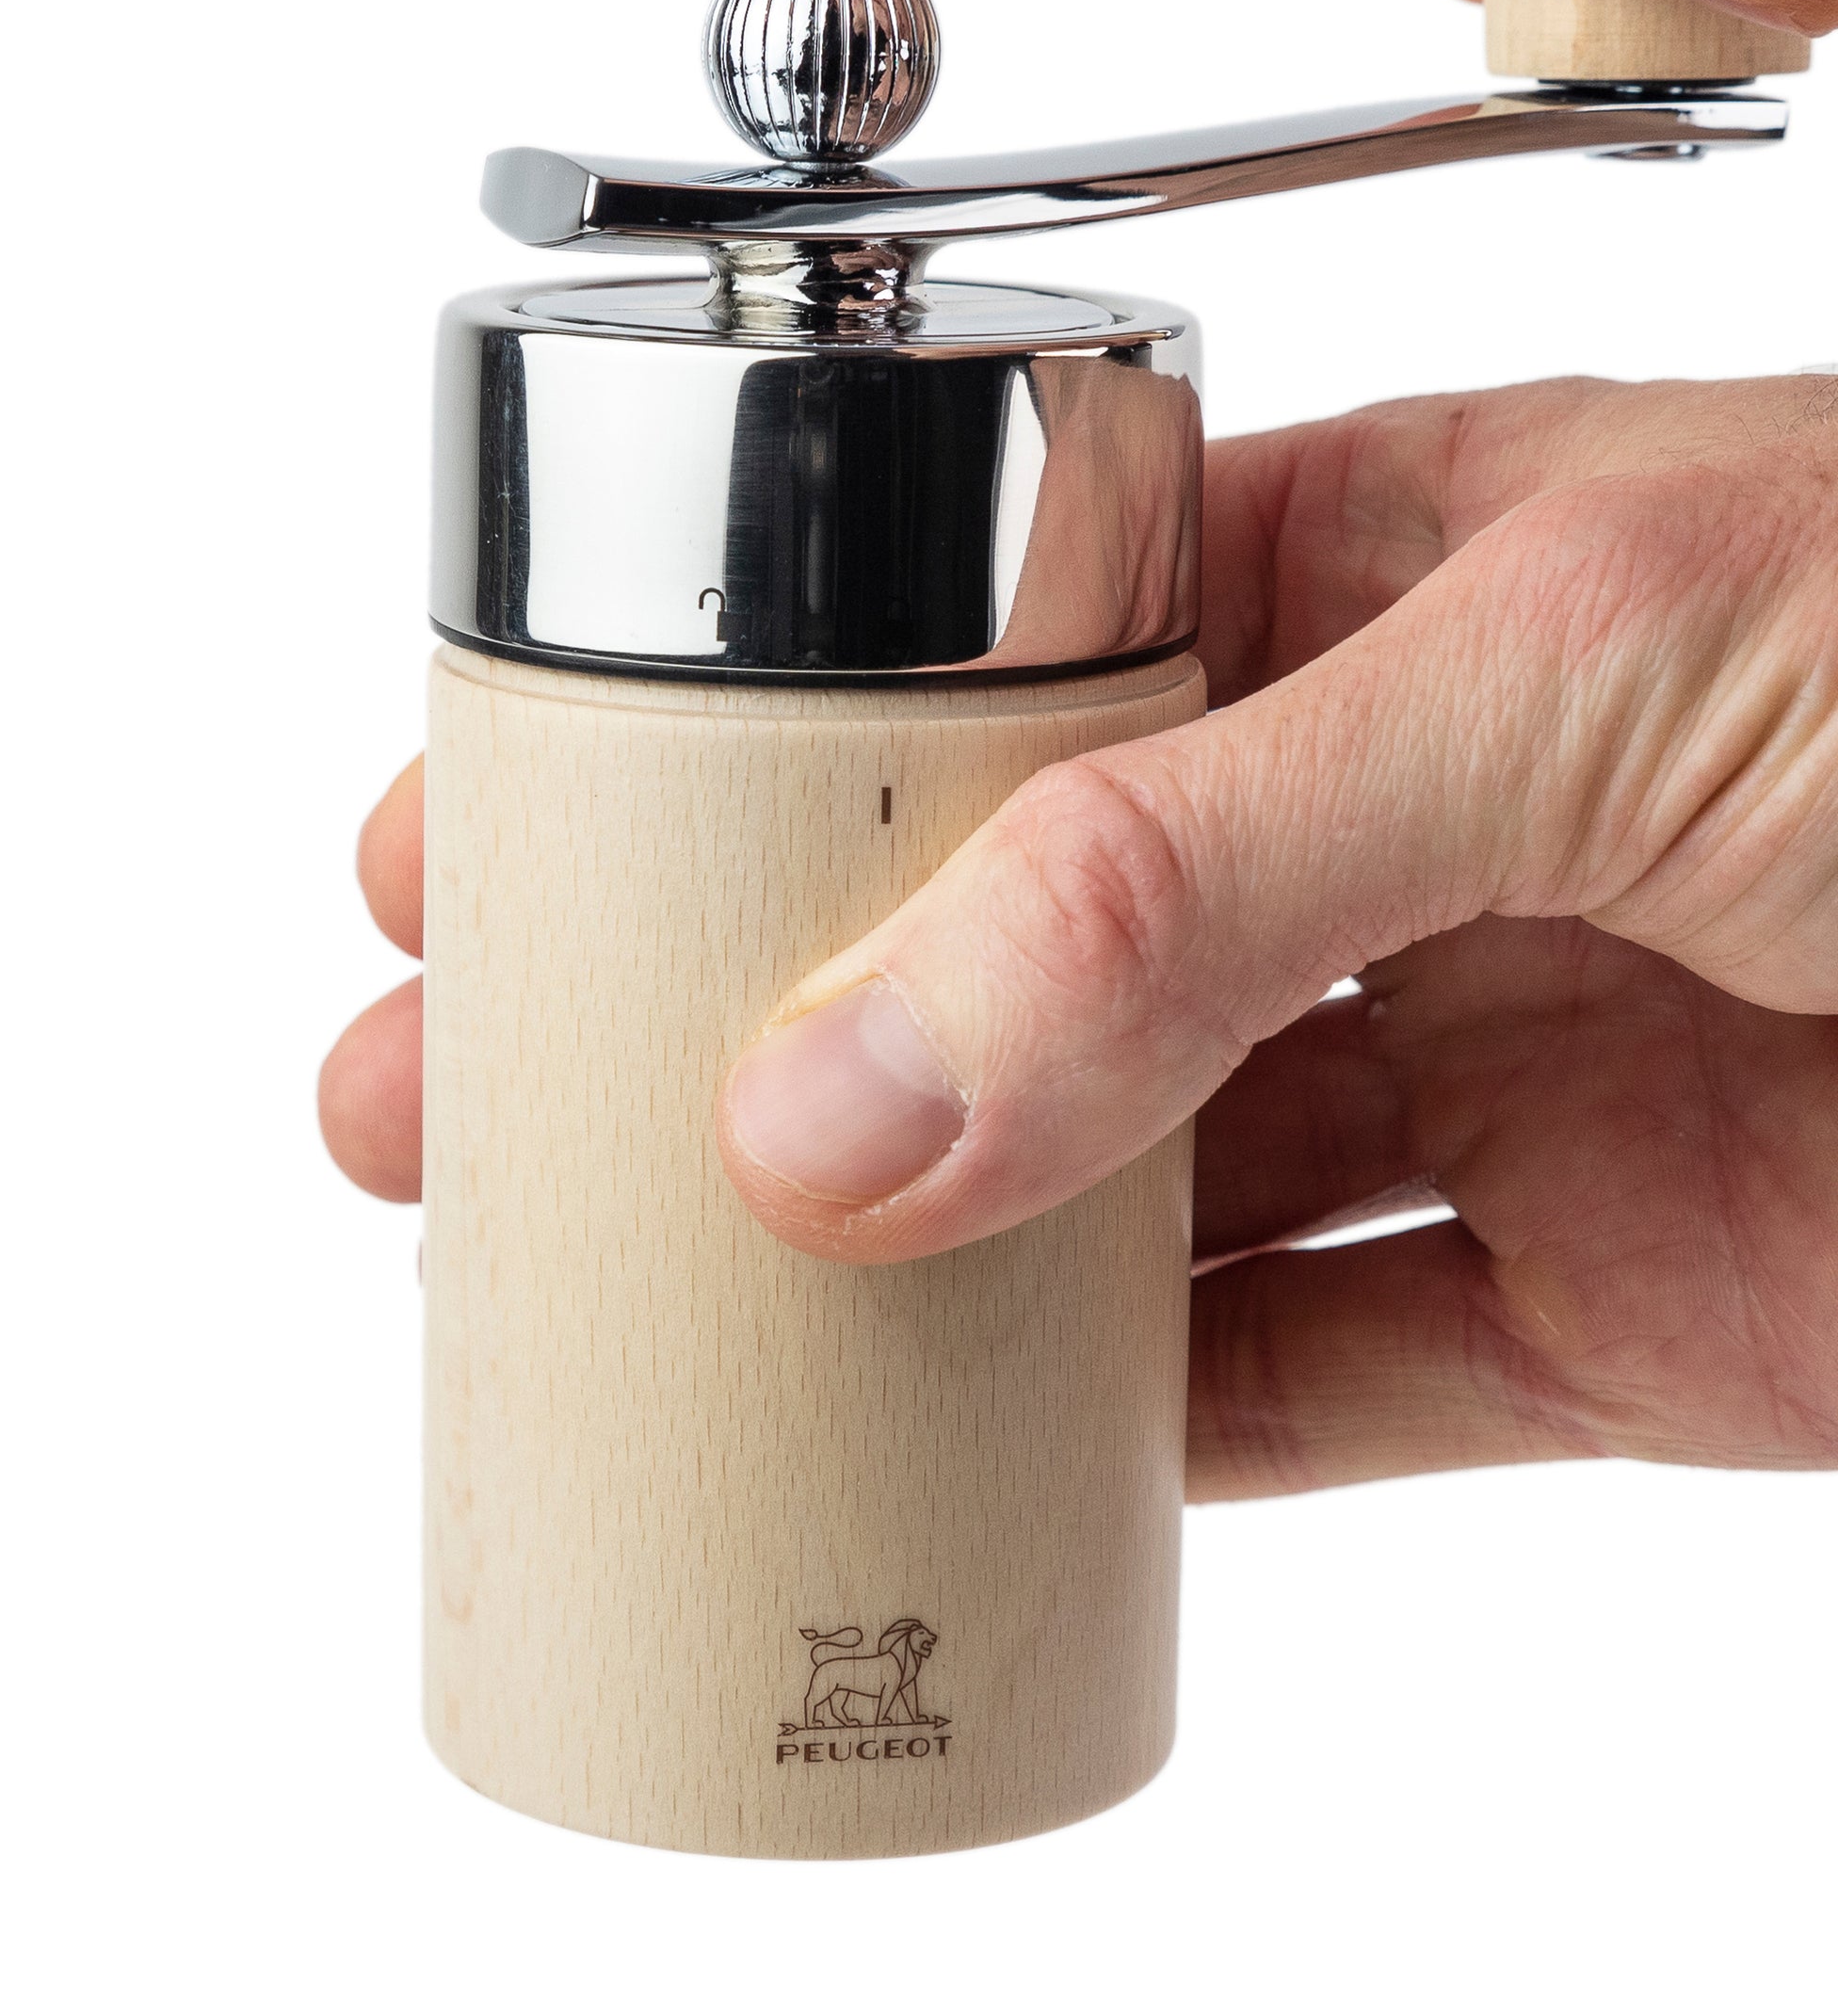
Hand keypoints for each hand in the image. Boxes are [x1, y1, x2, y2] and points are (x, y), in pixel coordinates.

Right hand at [323, 377, 1837, 1498]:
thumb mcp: (1582, 672)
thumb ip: (1191, 880)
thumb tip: (832, 1088)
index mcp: (1358, 579)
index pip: (938, 665)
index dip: (699, 744)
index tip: (478, 823)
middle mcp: (1378, 820)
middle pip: (959, 936)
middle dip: (698, 1010)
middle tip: (452, 1090)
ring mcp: (1470, 1065)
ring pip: (1089, 1176)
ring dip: (862, 1242)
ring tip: (626, 1283)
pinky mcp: (1591, 1310)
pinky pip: (1294, 1394)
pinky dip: (1116, 1454)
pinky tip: (937, 1463)